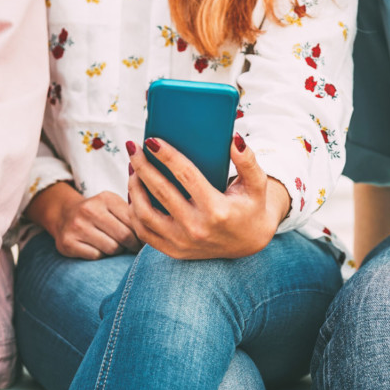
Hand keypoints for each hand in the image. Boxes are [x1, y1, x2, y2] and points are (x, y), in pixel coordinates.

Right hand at [54, 191, 141, 258]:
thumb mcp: (113, 205)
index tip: (144, 241)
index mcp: (106, 198)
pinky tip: (98, 249)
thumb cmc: (98, 213)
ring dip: (116, 251)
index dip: (142, 235)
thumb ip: (132, 214)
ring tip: (114, 246)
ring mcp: (77, 226)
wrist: (64, 215)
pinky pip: (96, 256)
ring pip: (111, 248)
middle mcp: (90, 210)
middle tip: (133, 248)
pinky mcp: (68, 242)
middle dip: (132, 246)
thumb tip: (156, 232)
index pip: (133, 222)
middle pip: (124, 237)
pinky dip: (101, 256)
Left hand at [126, 134, 289, 259]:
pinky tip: (134, 192)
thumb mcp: (256, 183)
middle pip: (161, 192)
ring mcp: (183, 243)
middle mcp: (197, 229)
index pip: (186, 176)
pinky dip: (134, 211)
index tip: (151, 140)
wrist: (249, 243)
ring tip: (132, 168)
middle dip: (143, 166)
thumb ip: (248, 161)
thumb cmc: (251, 206)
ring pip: (145, 214)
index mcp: (217, 210)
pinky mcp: (174, 251)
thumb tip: (234, 139)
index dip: (167, 156)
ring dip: (134, 188)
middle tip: (134, 147)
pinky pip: (144, 232)